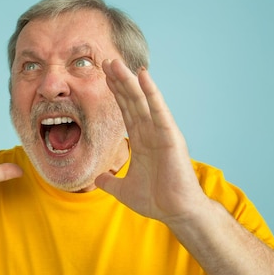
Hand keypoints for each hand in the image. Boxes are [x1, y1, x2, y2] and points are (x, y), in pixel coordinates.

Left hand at [95, 59, 207, 223]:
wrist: (176, 213)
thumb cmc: (156, 201)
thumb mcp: (123, 190)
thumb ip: (109, 182)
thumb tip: (97, 180)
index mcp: (141, 141)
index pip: (125, 111)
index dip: (114, 93)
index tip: (103, 76)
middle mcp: (150, 132)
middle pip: (131, 100)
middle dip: (119, 81)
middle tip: (106, 61)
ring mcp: (161, 132)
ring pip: (142, 101)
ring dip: (130, 81)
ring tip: (117, 63)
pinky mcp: (170, 136)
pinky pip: (159, 110)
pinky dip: (151, 93)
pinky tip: (143, 76)